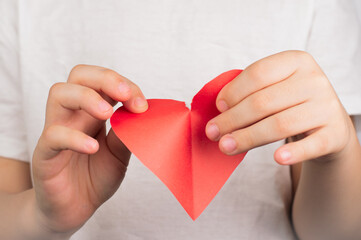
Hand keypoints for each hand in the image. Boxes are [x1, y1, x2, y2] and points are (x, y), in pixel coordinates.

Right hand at [32, 65, 147, 233]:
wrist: (75, 209)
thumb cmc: (96, 176)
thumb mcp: (120, 153)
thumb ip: (127, 132)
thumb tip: (143, 112)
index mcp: (93, 112)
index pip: (103, 81)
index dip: (124, 85)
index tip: (142, 105)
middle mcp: (74, 115)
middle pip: (78, 75)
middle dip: (105, 79)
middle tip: (126, 95)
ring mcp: (57, 130)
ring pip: (60, 94)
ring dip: (88, 97)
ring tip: (108, 114)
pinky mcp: (45, 154)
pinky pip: (54, 136)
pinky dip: (74, 137)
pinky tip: (93, 147)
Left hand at [206, 51, 355, 164]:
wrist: (328, 122)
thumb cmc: (290, 103)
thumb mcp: (274, 88)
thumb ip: (249, 93)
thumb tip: (218, 110)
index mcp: (295, 61)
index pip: (257, 74)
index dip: (233, 92)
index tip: (218, 108)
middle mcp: (314, 80)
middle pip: (263, 102)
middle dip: (232, 119)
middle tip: (213, 133)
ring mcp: (327, 106)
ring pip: (279, 124)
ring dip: (248, 138)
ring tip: (226, 147)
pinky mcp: (335, 133)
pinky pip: (311, 145)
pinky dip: (294, 152)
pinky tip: (277, 158)